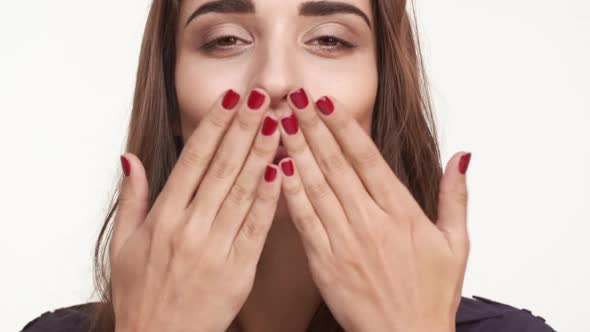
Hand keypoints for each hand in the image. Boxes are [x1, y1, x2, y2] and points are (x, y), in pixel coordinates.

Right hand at [110, 88, 282, 331]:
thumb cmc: (141, 294)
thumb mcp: (122, 245)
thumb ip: (131, 199)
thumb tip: (129, 159)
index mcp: (163, 216)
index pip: (193, 159)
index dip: (214, 126)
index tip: (231, 98)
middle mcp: (190, 226)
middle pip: (222, 166)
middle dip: (244, 127)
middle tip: (263, 96)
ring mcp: (216, 246)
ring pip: (243, 190)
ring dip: (262, 153)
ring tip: (278, 122)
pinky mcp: (239, 268)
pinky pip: (258, 227)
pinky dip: (270, 198)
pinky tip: (281, 172)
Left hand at [276, 88, 470, 331]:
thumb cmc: (432, 295)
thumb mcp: (457, 244)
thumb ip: (456, 197)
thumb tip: (461, 156)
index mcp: (402, 212)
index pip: (367, 158)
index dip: (344, 127)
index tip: (325, 101)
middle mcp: (371, 221)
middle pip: (336, 164)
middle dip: (312, 127)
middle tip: (293, 96)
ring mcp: (345, 241)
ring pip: (316, 186)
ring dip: (296, 150)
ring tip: (278, 121)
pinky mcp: (325, 263)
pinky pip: (304, 221)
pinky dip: (290, 193)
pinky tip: (276, 169)